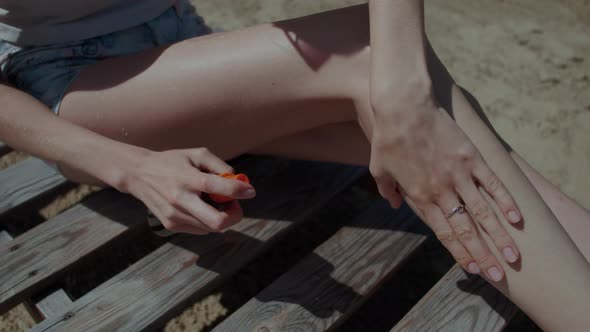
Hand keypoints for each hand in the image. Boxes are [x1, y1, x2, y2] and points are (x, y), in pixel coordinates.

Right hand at [122, 147, 255, 234]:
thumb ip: (220, 166)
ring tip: (212, 201)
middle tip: (235, 205)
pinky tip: (199, 206)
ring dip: (220, 216)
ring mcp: (175, 216)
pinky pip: (201, 229)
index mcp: (188, 179)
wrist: (139, 175)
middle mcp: (181, 200)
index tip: (250, 191)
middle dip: (234, 216)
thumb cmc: (173, 162)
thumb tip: (239, 182)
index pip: (220, 188)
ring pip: (211, 227)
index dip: (240, 191)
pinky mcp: (171, 225)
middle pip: (218, 222)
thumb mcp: (197, 154)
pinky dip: (207, 220)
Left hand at [369, 83, 521, 281]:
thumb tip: (393, 204)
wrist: (404, 107)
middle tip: (497, 275)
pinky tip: (517, 218)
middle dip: (482, 255)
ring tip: (513, 255)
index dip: (459, 251)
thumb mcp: (378, 168)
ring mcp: (458, 174)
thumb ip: (387, 190)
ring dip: (499, 235)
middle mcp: (441, 190)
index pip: (443, 231)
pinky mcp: (471, 157)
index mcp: (419, 196)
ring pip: (483, 212)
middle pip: (466, 229)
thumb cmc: (388, 138)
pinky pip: (492, 183)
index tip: (472, 268)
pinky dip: (505, 200)